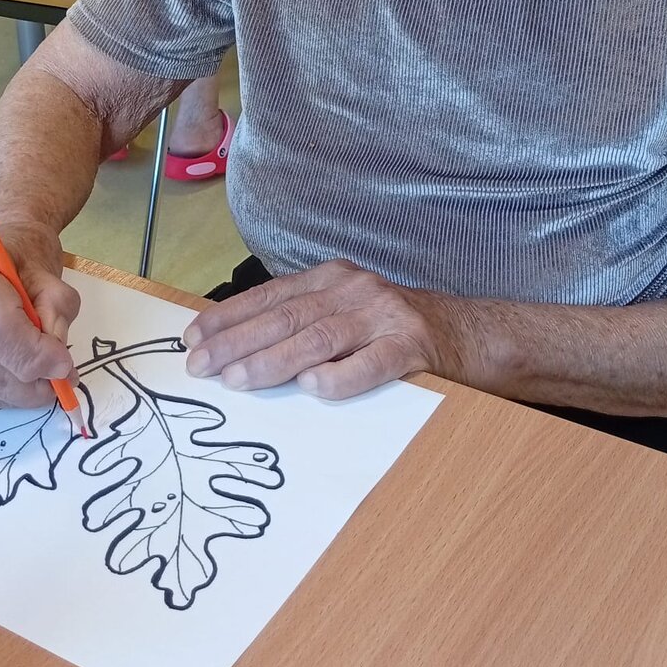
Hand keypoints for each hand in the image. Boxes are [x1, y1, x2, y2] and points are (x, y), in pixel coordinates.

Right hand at [0, 220, 80, 409]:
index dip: (32, 354)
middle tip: (63, 380)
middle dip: (28, 381)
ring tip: (46, 381)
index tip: (64, 365)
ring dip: (18, 393)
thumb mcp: (50, 275)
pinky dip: (0, 394)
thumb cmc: (21, 260)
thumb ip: (56, 311)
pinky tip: (19, 380)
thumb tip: (56, 363)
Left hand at [182, 261, 464, 398]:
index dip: (229, 317)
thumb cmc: (397, 332)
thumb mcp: (347, 313)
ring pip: (319, 338)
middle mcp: (355, 290)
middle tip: (203, 367)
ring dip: (274, 360)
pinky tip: (314, 388)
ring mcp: (385, 315)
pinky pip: (373, 362)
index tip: (193, 339)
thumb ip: (303, 322)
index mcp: (333, 278)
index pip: (270, 297)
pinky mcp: (414, 345)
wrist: (473, 335)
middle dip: (238, 342)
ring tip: (240, 380)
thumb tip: (236, 349)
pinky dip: (342, 376)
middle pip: (287, 317)